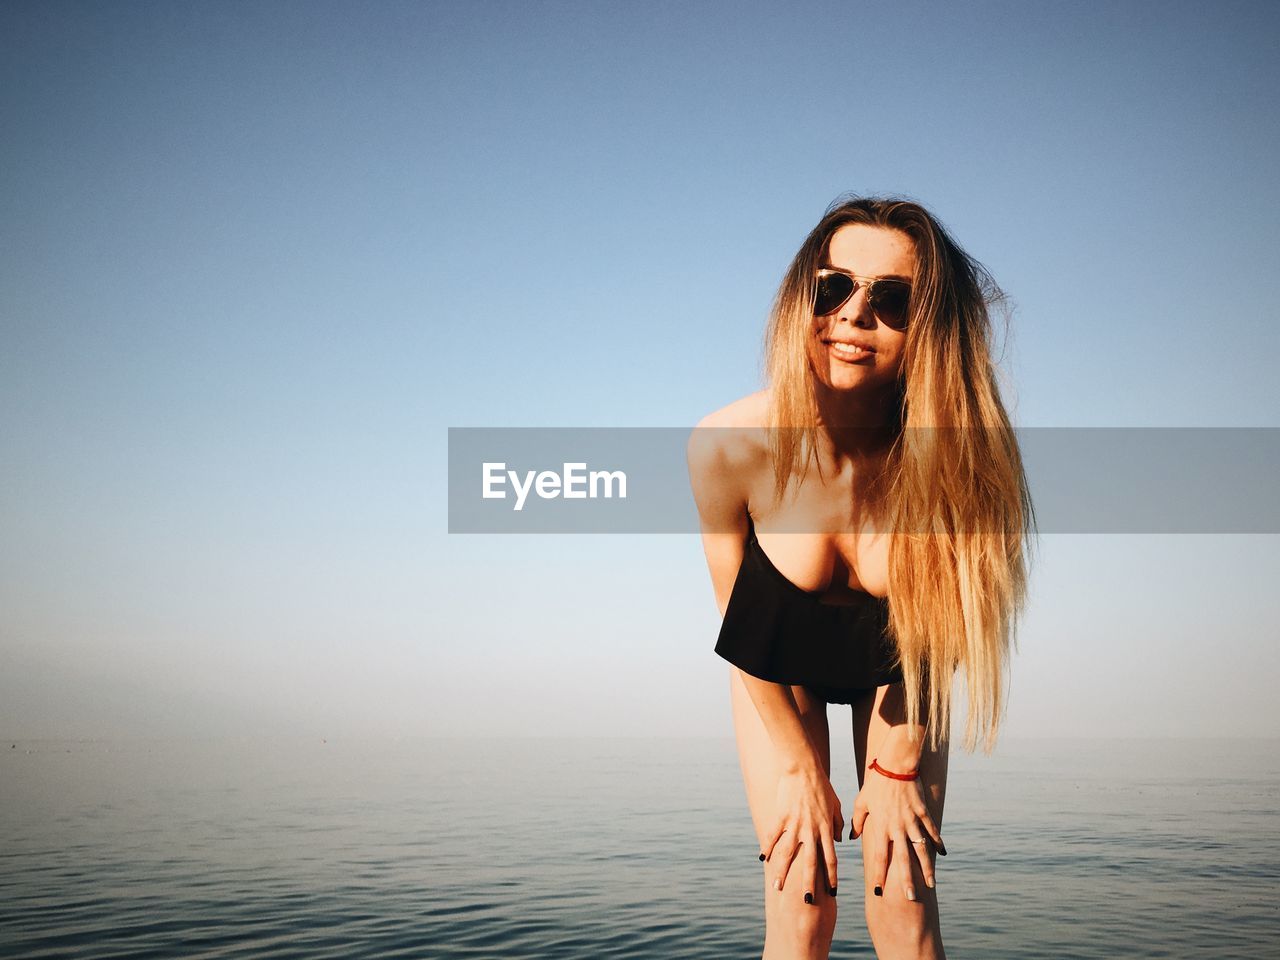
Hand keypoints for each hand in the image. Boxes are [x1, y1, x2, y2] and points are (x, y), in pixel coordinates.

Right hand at [761, 764, 843, 903]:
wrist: (803, 767)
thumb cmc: (822, 785)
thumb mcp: (836, 805)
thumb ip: (837, 824)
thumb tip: (839, 841)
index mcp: (825, 829)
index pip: (831, 859)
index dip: (831, 877)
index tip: (832, 893)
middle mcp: (811, 830)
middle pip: (810, 863)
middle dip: (809, 884)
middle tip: (806, 902)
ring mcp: (795, 824)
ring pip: (788, 854)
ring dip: (783, 873)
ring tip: (777, 888)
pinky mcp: (781, 816)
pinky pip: (773, 835)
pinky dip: (768, 848)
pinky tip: (763, 859)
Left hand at [851, 763, 945, 901]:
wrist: (895, 764)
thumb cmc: (875, 784)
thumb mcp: (861, 802)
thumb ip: (857, 821)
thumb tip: (852, 837)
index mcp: (881, 826)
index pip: (879, 856)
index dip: (879, 874)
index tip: (878, 891)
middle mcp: (897, 827)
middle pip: (903, 859)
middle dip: (906, 880)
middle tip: (911, 898)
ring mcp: (912, 820)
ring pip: (921, 849)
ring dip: (927, 868)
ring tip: (931, 884)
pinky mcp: (923, 812)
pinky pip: (932, 830)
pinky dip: (938, 842)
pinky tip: (943, 854)